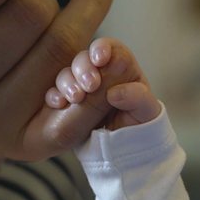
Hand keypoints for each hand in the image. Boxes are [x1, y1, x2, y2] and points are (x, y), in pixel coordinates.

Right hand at [46, 38, 160, 129]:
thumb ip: (138, 98)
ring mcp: (80, 88)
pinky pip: (53, 93)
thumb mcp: (146, 113)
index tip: (100, 59)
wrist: (123, 150)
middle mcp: (99, 75)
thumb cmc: (139, 126)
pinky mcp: (66, 103)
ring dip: (67, 83)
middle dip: (83, 68)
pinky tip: (59, 104)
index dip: (103, 48)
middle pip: (84, 59)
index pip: (111, 49)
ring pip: (66, 75)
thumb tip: (115, 92)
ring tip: (75, 98)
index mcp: (122, 70)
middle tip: (90, 86)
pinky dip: (54, 96)